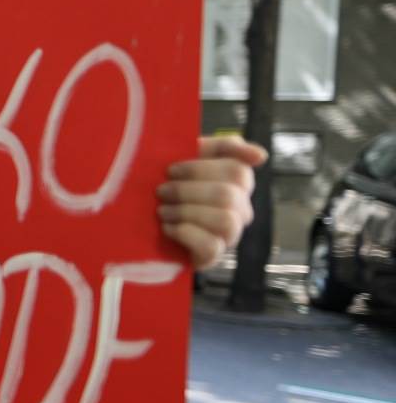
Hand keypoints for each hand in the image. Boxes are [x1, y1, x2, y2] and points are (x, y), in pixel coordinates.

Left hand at [158, 135, 267, 268]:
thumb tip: (261, 156)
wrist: (141, 217)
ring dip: (187, 213)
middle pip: (228, 195)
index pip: (238, 171)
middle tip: (161, 192)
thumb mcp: (191, 155)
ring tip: (163, 211)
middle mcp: (240, 209)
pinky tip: (167, 228)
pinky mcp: (212, 257)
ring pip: (225, 221)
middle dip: (187, 191)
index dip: (200, 169)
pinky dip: (185, 234)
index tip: (170, 170)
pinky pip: (211, 247)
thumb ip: (225, 146)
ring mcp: (229, 235)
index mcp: (238, 183)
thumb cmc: (169, 181)